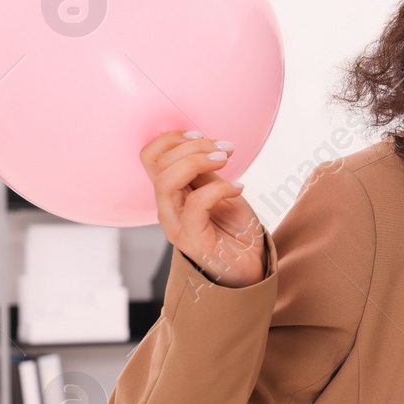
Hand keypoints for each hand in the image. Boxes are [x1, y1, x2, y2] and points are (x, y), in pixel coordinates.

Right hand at [141, 130, 266, 288]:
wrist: (252, 269)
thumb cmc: (235, 231)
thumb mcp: (221, 192)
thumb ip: (206, 173)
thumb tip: (201, 143)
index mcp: (171, 193)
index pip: (151, 157)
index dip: (172, 138)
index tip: (203, 134)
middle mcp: (167, 208)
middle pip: (157, 164)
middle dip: (192, 146)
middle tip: (223, 149)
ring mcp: (175, 225)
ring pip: (167, 182)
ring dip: (198, 161)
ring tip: (226, 161)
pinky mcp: (192, 240)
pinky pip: (195, 205)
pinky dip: (220, 189)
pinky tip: (238, 189)